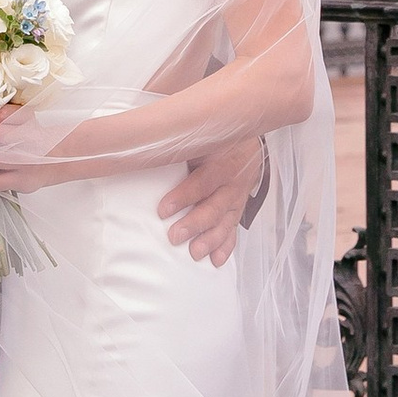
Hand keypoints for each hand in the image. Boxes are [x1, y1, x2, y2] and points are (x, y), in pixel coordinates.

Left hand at [159, 129, 266, 268]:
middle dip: (195, 224)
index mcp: (223, 161)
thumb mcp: (203, 136)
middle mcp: (233, 182)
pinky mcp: (238, 208)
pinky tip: (216, 260)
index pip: (203, 181)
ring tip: (194, 253)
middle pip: (215, 206)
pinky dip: (226, 246)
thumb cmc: (218, 138)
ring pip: (225, 221)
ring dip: (210, 239)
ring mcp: (237, 197)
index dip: (184, 196)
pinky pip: (234, 229)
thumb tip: (149, 144)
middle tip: (175, 237)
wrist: (248, 141)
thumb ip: (182, 141)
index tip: (162, 211)